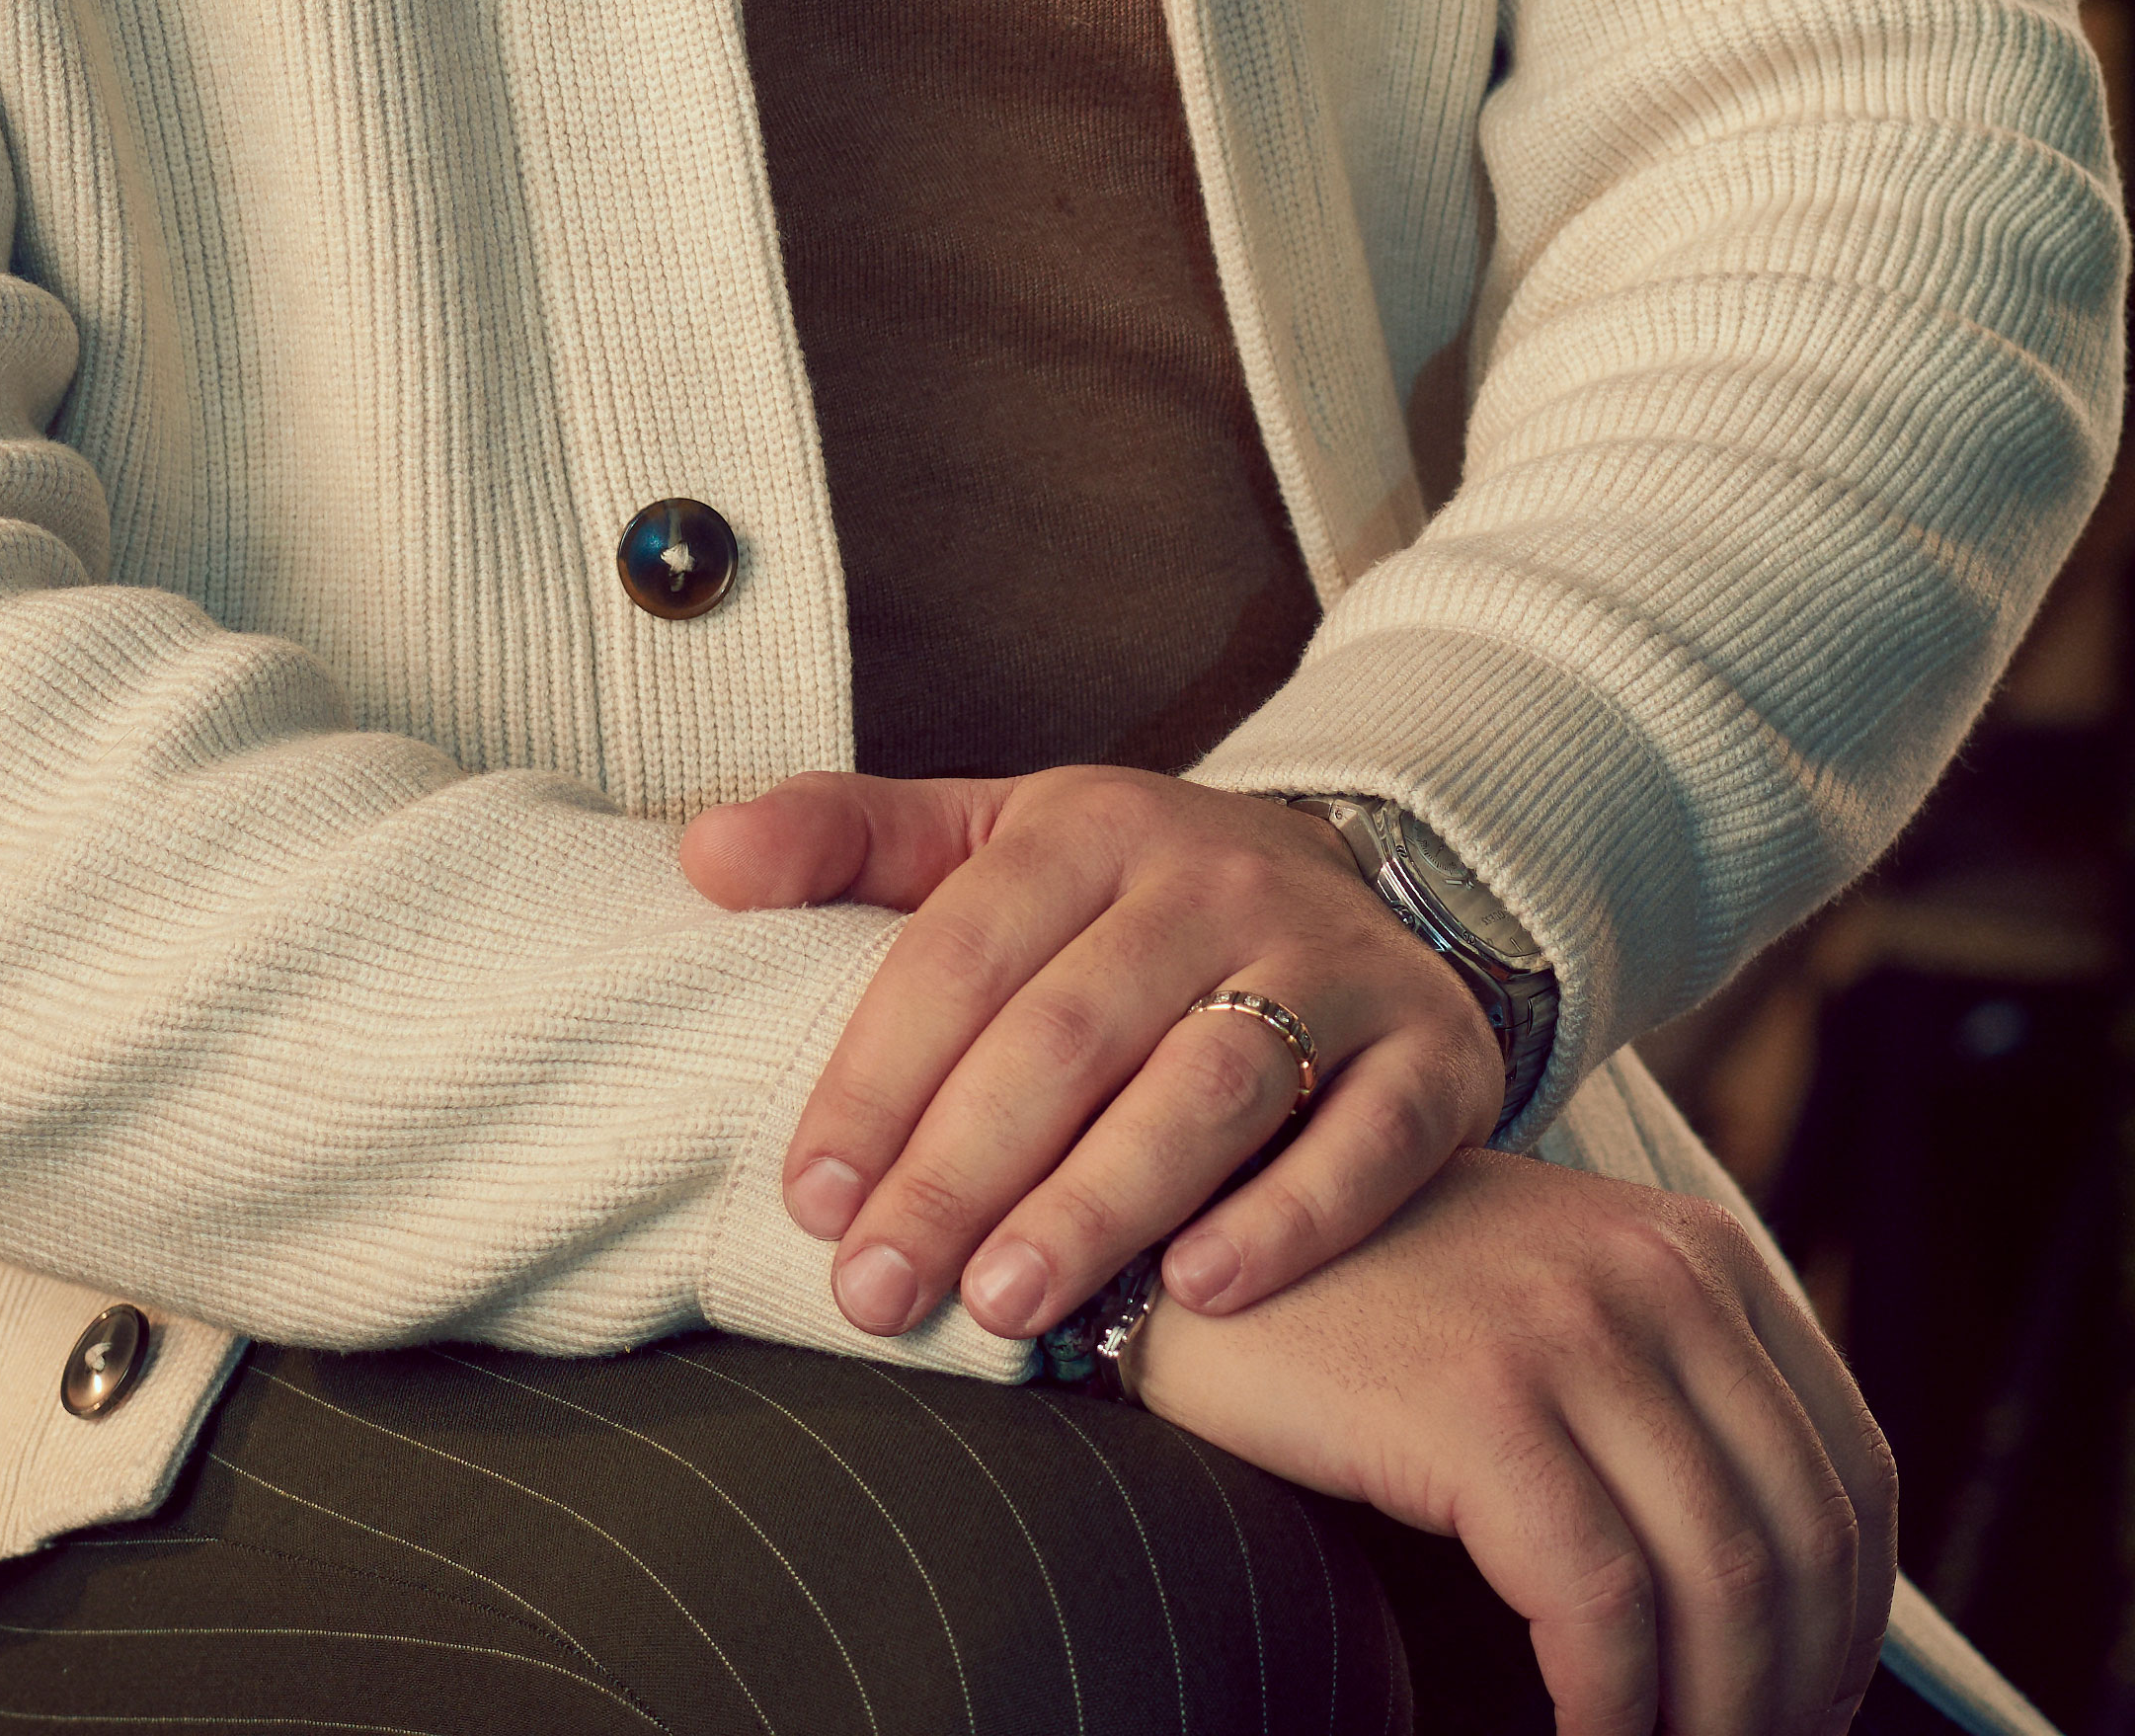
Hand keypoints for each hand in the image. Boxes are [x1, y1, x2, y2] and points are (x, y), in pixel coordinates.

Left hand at [674, 763, 1501, 1343]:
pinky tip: (1205, 1289)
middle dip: (963, 1171)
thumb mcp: (992, 841)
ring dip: (1104, 1200)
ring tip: (1011, 1310)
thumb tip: (698, 857)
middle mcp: (1218, 878)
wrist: (1358, 886)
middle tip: (880, 1293)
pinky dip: (1292, 1216)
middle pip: (1073, 1032)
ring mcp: (1336, 963)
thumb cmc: (1125, 904)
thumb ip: (846, 840)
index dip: (876, 1078)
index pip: (962, 953)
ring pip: (1214, 1085)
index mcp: (1090, 824)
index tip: (808, 1201)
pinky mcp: (1436, 1050)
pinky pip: (1368, 1137)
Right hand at [1121, 1148, 1894, 1735]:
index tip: (1808, 1714)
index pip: (1852, 1474)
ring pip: (1722, 1585)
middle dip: (1790, 1696)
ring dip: (1715, 1725)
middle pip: (1802, 1541)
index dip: (1850, 1628)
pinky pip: (1599, 1606)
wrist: (1175, 1236)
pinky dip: (1613, 1715)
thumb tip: (1759, 1606)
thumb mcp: (1543, 1322)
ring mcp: (1574, 1332)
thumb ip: (1652, 1408)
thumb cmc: (1355, 1314)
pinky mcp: (1481, 1404)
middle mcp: (1662, 1277)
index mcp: (1702, 1259)